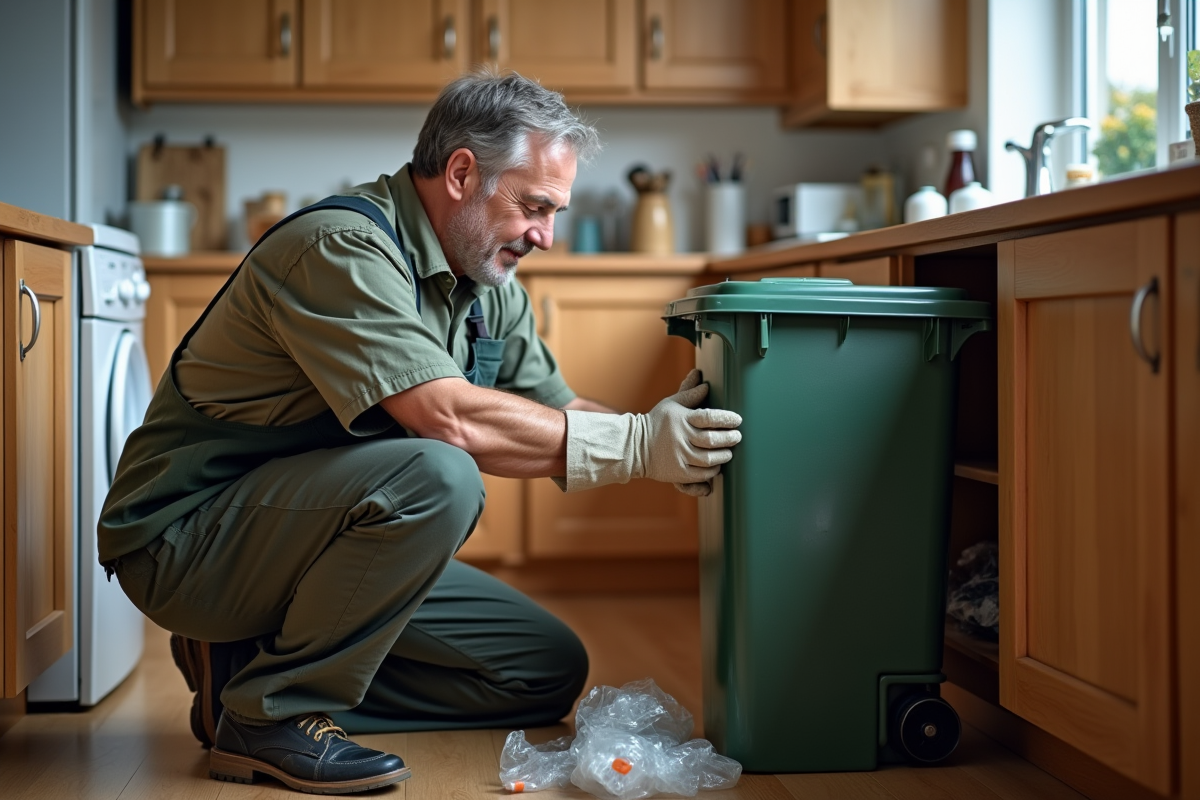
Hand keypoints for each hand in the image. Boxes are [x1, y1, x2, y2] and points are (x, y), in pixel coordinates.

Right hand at [559, 370, 741, 493]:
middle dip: (730, 438)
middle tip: (737, 437)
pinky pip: (701, 474)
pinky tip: (716, 465)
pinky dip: (712, 471)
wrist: (634, 446)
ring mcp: (680, 456)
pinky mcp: (678, 473)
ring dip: (723, 456)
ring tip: (728, 452)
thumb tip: (703, 380)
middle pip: (713, 440)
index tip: (737, 420)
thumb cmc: (656, 422)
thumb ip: (689, 393)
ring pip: (710, 459)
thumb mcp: (671, 404)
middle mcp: (682, 438)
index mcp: (682, 419)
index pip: (710, 417)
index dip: (727, 419)